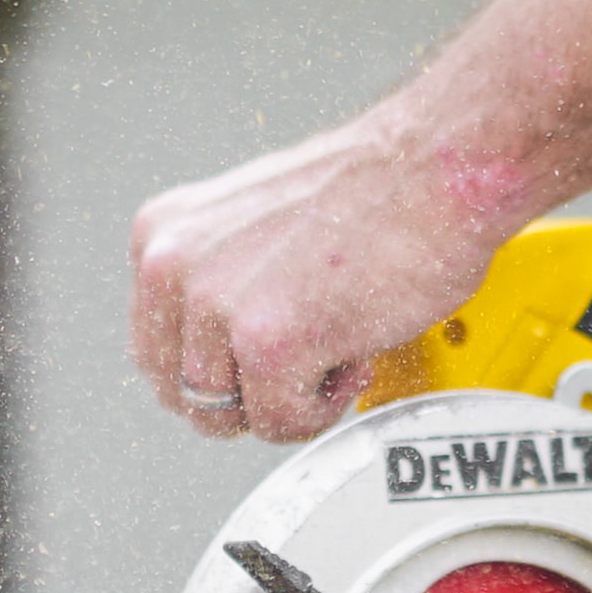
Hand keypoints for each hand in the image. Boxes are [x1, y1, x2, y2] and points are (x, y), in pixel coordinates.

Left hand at [129, 119, 517, 441]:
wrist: (435, 170)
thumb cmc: (371, 190)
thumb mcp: (252, 223)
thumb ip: (218, 279)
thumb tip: (216, 347)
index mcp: (163, 236)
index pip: (156, 350)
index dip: (218, 369)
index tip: (259, 360)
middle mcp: (173, 266)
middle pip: (184, 392)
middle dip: (245, 394)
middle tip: (301, 365)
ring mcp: (216, 305)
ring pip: (227, 415)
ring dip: (286, 400)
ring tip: (331, 352)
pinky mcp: (268, 343)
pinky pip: (280, 422)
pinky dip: (322, 408)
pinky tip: (350, 355)